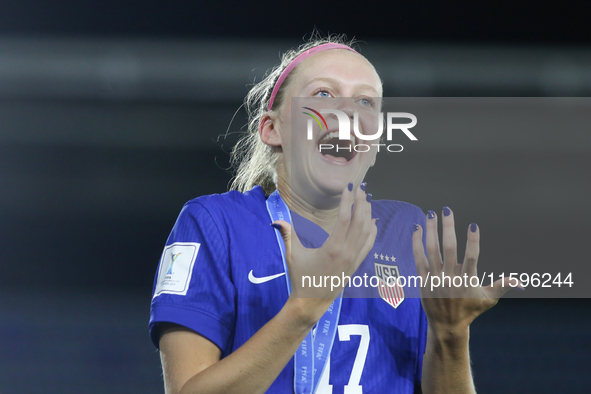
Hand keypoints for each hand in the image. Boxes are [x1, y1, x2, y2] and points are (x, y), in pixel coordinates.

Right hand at [273, 183, 376, 320]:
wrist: (312, 302)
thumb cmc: (301, 278)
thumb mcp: (293, 255)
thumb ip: (288, 235)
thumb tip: (276, 220)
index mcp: (332, 248)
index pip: (344, 219)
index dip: (347, 202)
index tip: (348, 188)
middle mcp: (347, 253)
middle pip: (359, 222)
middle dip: (361, 203)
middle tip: (359, 189)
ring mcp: (354, 259)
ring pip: (367, 232)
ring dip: (367, 214)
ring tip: (365, 200)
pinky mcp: (357, 265)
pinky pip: (369, 244)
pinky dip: (372, 230)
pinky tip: (372, 220)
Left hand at [412, 207, 521, 334]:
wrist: (447, 325)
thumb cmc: (470, 309)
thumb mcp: (488, 299)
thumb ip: (502, 285)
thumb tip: (521, 281)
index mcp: (467, 280)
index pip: (471, 257)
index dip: (473, 241)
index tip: (473, 225)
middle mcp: (450, 278)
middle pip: (449, 248)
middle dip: (447, 227)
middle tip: (446, 210)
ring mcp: (435, 278)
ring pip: (431, 249)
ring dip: (430, 230)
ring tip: (430, 214)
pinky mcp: (423, 279)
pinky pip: (418, 257)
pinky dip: (417, 243)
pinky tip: (417, 229)